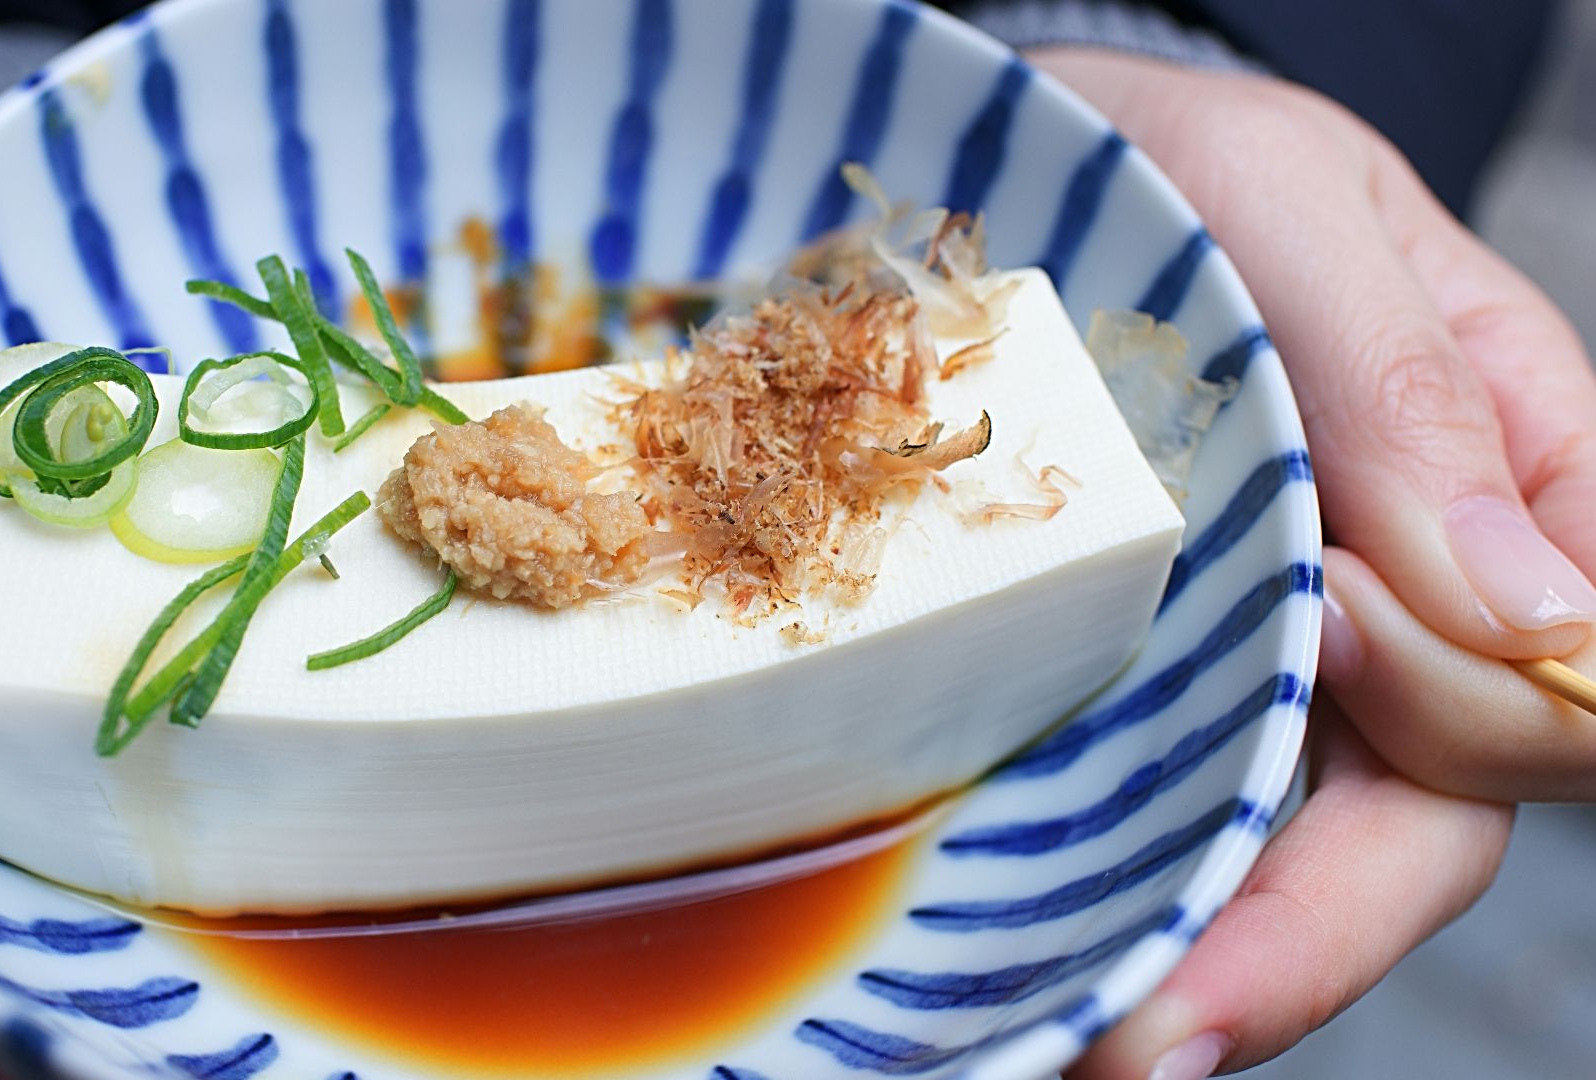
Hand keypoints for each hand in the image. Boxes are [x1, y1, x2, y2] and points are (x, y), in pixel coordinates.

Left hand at [1028, 47, 1593, 1076]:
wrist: (1030, 174)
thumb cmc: (1182, 163)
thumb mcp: (1293, 208)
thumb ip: (1414, 390)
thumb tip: (1530, 609)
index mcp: (1512, 486)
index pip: (1555, 679)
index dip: (1461, 713)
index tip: (1319, 643)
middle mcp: (1415, 605)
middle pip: (1426, 820)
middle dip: (1303, 933)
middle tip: (1149, 1029)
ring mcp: (1287, 659)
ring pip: (1301, 855)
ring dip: (1212, 961)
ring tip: (1095, 1043)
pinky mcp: (1162, 679)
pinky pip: (1183, 815)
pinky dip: (1137, 899)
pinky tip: (1059, 962)